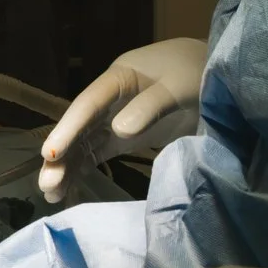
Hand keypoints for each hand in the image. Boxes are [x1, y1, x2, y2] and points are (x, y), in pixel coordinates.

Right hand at [38, 37, 206, 202]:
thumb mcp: (180, 85)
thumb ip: (151, 106)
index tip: (50, 154)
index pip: (88, 104)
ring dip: (67, 166)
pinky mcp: (125, 137)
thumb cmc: (197, 72)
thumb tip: (119, 130)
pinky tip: (69, 190)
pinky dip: (83, 169)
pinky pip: (98, 153)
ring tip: (52, 195)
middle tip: (47, 185)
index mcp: (120, 77)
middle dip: (61, 156)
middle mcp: (110, 99)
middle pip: (79, 127)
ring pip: (83, 143)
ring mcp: (116, 118)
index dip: (68, 128)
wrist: (220, 77)